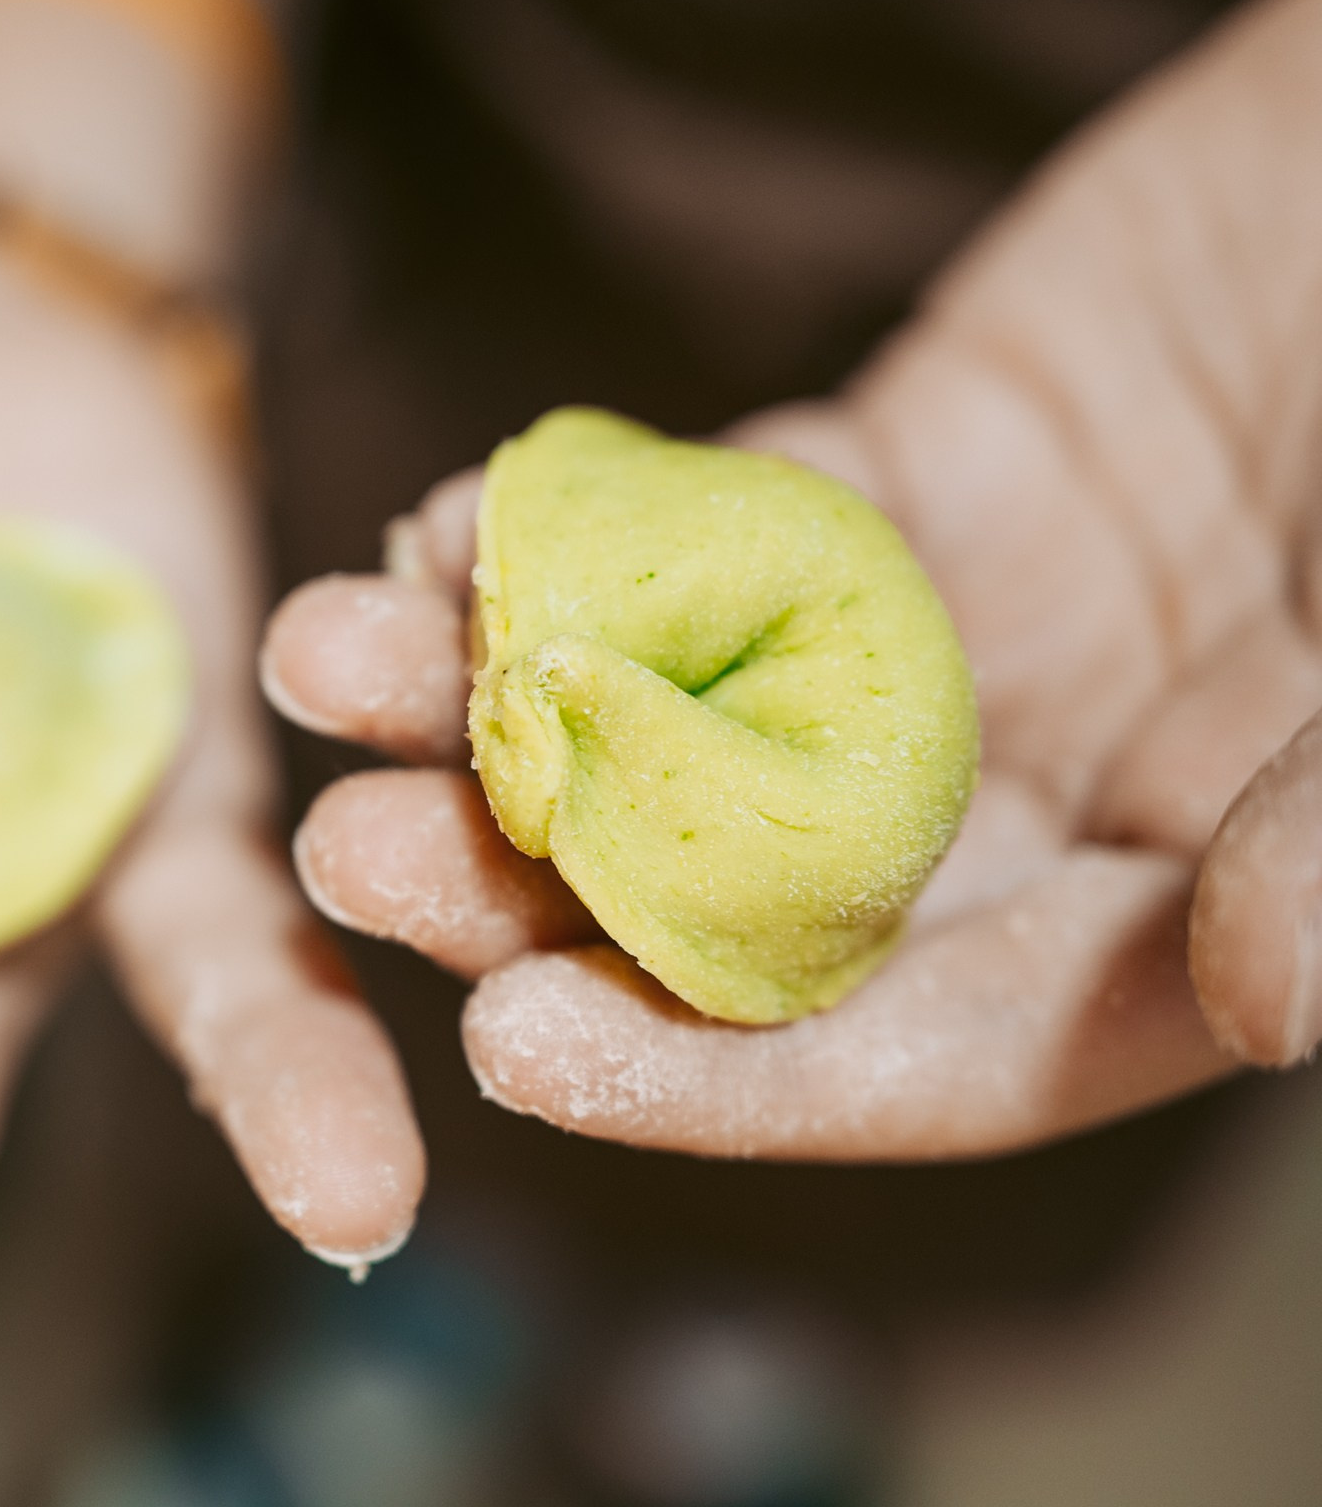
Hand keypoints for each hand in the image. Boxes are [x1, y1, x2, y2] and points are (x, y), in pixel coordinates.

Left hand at [260, 0, 1321, 1160]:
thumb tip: (1270, 987)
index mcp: (1175, 910)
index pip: (922, 1047)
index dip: (715, 1070)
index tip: (514, 1049)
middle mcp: (1034, 801)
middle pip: (740, 886)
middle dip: (529, 879)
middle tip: (342, 850)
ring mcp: (954, 641)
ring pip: (688, 703)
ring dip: (495, 693)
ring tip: (324, 659)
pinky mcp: (905, 481)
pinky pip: (715, 523)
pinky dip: (580, 529)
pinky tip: (442, 529)